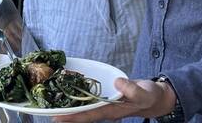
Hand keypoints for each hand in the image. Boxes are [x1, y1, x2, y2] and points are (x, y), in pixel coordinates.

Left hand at [55, 78, 176, 121]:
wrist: (154, 96)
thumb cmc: (149, 96)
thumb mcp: (144, 93)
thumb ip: (132, 89)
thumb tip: (117, 83)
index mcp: (112, 111)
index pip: (88, 115)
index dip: (73, 117)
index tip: (57, 118)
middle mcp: (105, 109)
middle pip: (82, 113)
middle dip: (65, 114)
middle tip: (47, 113)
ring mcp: (104, 103)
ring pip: (83, 106)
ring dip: (69, 106)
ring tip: (51, 104)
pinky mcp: (105, 96)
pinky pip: (89, 97)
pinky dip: (78, 96)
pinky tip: (68, 92)